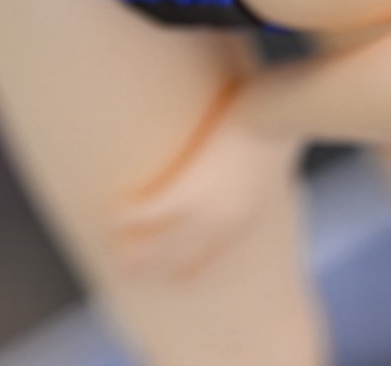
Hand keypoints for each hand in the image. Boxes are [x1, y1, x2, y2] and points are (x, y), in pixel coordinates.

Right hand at [113, 84, 299, 279]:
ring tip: (113, 253)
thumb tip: (261, 147)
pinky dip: (126, 215)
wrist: (277, 116)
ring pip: (158, 241)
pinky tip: (110, 213)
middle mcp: (224, 222)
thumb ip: (262, 164)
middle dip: (155, 265)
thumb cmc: (280, 123)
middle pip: (183, 257)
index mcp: (247, 216)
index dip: (192, 266)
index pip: (215, 254)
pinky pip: (146, 210)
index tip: (176, 274)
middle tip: (130, 271)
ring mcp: (204, 209)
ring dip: (133, 250)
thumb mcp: (274, 154)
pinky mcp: (185, 188)